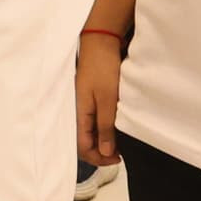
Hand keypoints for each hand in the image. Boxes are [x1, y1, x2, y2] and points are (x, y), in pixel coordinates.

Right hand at [75, 33, 122, 165]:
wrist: (100, 42)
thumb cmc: (102, 69)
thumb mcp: (107, 99)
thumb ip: (105, 125)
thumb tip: (104, 151)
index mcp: (80, 114)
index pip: (83, 147)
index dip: (99, 158)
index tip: (117, 158)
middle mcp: (79, 112)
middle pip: (85, 142)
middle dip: (101, 152)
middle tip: (121, 153)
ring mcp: (85, 105)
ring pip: (91, 132)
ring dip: (104, 140)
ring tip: (121, 142)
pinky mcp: (91, 98)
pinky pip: (95, 120)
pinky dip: (105, 128)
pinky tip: (117, 126)